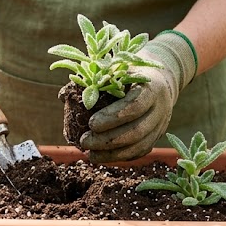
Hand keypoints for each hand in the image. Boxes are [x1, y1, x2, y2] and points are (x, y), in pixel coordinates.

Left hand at [79, 31, 196, 162]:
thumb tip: (64, 96)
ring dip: (113, 154)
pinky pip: (140, 151)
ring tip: (90, 154)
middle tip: (84, 141)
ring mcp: (161, 125)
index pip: (134, 106)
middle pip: (137, 131)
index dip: (113, 117)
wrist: (162, 80)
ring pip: (140, 146)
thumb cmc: (132, 72)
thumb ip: (98, 81)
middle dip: (108, 140)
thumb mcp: (119, 68)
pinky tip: (102, 157)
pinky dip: (121, 157)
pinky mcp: (158, 136)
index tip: (91, 124)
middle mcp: (161, 108)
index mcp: (152, 88)